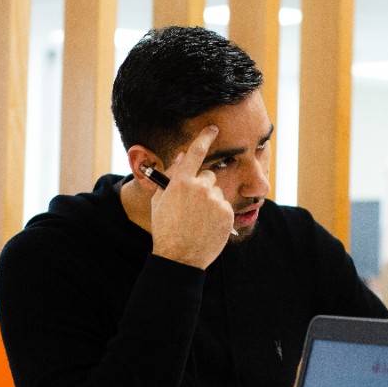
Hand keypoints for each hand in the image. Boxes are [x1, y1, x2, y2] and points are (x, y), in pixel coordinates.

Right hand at [148, 126, 234, 268]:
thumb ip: (171, 176)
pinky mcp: (227, 213)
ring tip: (198, 221)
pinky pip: (224, 207)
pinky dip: (218, 215)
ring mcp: (215, 200)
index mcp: (181, 182)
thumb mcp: (160, 201)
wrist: (179, 257)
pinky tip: (207, 227)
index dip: (205, 137)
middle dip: (202, 186)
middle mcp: (200, 187)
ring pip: (217, 193)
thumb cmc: (166, 229)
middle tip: (192, 207)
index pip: (195, 152)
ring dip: (210, 202)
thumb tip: (181, 157)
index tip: (213, 129)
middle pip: (208, 176)